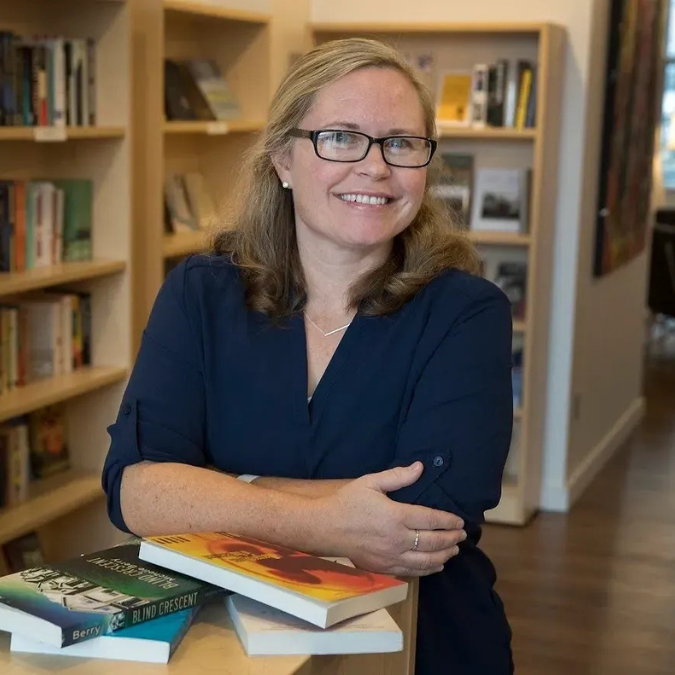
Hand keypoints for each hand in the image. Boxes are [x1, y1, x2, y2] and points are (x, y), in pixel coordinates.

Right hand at [315, 462, 465, 576]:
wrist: (325, 527)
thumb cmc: (347, 502)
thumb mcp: (371, 482)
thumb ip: (397, 476)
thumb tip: (420, 467)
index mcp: (396, 516)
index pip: (431, 520)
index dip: (448, 521)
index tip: (460, 522)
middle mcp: (398, 539)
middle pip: (433, 542)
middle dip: (451, 539)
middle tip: (462, 536)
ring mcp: (391, 556)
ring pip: (426, 561)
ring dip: (444, 556)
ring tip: (454, 551)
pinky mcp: (384, 568)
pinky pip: (412, 572)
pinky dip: (427, 570)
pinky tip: (435, 566)